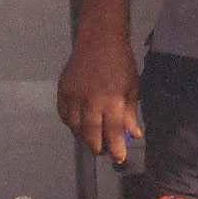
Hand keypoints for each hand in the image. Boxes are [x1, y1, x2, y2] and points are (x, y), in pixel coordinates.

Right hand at [57, 23, 143, 162]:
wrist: (99, 40)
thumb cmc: (121, 63)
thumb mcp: (132, 88)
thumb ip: (130, 113)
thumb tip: (134, 135)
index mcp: (112, 100)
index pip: (113, 132)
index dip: (116, 148)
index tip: (119, 158)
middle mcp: (91, 101)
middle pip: (91, 134)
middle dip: (97, 147)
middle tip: (103, 151)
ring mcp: (74, 96)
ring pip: (75, 127)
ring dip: (83, 137)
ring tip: (92, 139)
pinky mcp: (63, 90)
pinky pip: (64, 115)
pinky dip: (71, 123)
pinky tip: (78, 125)